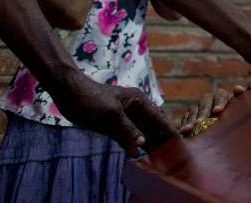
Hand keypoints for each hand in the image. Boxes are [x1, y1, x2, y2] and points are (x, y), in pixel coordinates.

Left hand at [49, 72, 176, 156]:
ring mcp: (124, 118)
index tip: (180, 140)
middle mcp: (135, 109)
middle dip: (161, 138)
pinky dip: (133, 145)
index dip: (169, 129)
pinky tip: (138, 154)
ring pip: (141, 132)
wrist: (69, 94)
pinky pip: (127, 137)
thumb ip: (127, 129)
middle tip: (173, 153)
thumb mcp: (111, 114)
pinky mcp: (114, 126)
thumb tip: (142, 143)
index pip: (158, 117)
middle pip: (152, 126)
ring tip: (160, 157)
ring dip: (149, 143)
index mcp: (139, 101)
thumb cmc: (92, 99)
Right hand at [177, 85, 245, 134]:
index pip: (221, 97)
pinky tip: (182, 132)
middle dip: (202, 115)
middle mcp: (209, 99)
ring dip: (191, 121)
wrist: (222, 126)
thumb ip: (241, 96)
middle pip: (205, 105)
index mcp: (223, 95)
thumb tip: (238, 88)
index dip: (220, 103)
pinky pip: (185, 118)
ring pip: (194, 112)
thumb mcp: (239, 107)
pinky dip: (184, 125)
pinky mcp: (189, 115)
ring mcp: (198, 107)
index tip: (218, 111)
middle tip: (200, 123)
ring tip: (188, 130)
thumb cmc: (234, 115)